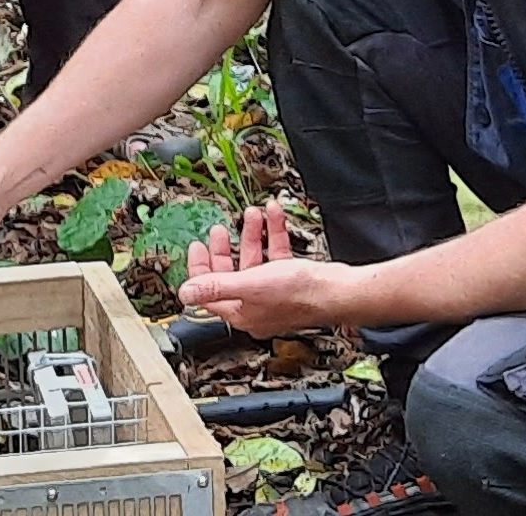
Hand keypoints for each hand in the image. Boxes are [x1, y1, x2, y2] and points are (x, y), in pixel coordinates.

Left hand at [177, 200, 357, 336]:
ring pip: (256, 259)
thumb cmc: (301, 294)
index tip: (197, 246)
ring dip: (253, 234)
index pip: (211, 291)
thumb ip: (215, 286)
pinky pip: (277, 254)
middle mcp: (257, 305)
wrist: (341, 291)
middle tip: (219, 229)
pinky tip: (274, 215)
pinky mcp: (292, 280)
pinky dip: (274, 234)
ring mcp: (275, 293)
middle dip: (226, 247)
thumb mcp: (251, 284)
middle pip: (232, 273)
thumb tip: (184, 293)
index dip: (201, 268)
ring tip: (253, 213)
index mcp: (242, 312)